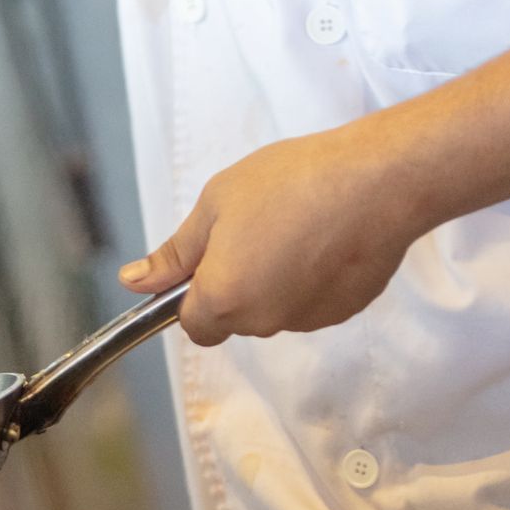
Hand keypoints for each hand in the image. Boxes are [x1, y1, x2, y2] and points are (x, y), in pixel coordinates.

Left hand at [119, 124, 429, 345]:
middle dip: (237, 283)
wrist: (376, 183)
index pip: (194, 326)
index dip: (195, 297)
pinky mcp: (343, 312)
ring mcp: (306, 321)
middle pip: (235, 318)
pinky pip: (311, 303)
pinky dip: (311, 281)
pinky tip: (325, 239)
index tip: (210, 260)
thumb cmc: (291, 183)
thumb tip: (133, 282)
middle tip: (255, 228)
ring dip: (275, 281)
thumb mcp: (216, 203)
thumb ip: (174, 253)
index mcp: (223, 298)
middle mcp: (262, 321)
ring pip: (275, 310)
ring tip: (295, 227)